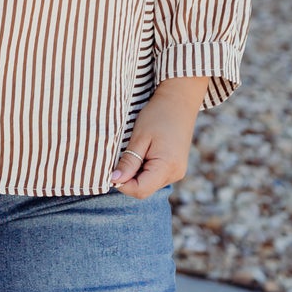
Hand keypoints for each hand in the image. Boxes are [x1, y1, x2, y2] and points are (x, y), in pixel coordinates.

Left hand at [111, 76, 209, 199]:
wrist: (179, 101)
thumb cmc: (158, 115)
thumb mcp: (139, 137)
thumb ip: (128, 161)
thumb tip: (114, 180)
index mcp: (167, 166)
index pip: (140, 190)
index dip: (122, 184)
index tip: (111, 170)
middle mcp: (175, 174)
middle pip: (144, 189)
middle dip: (128, 179)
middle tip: (121, 157)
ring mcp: (177, 172)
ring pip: (148, 184)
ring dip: (135, 174)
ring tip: (134, 151)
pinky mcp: (175, 168)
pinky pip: (155, 177)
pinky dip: (144, 169)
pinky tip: (142, 153)